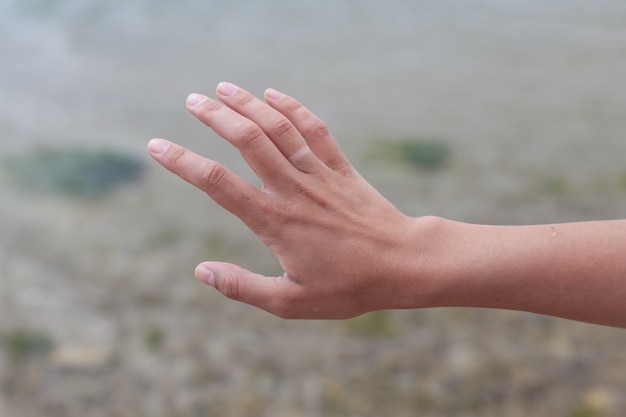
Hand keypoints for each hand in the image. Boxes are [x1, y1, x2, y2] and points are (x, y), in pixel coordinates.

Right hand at [148, 82, 425, 318]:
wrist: (403, 265)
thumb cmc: (348, 288)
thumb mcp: (290, 302)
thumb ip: (243, 287)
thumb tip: (201, 271)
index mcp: (274, 221)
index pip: (217, 184)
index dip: (183, 162)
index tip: (158, 146)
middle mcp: (293, 189)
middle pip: (248, 140)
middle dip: (216, 116)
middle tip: (192, 100)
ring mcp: (319, 174)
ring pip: (278, 128)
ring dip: (249, 104)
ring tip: (223, 87)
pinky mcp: (341, 168)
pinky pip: (314, 130)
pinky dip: (293, 108)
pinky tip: (274, 94)